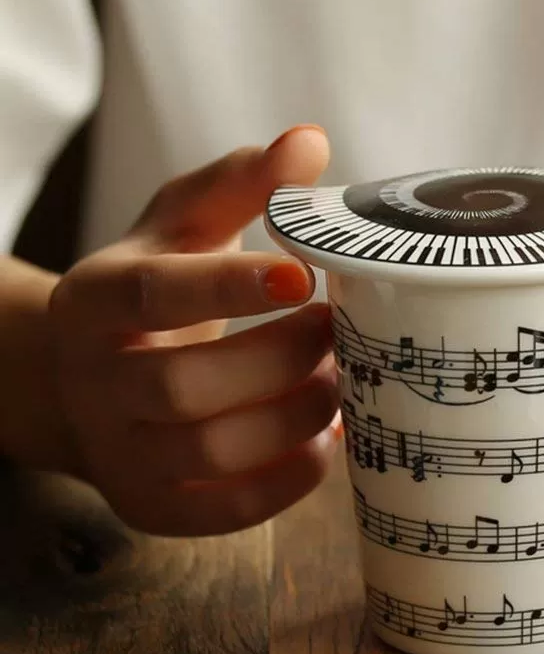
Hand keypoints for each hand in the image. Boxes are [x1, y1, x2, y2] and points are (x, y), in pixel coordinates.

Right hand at [48, 125, 339, 536]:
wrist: (90, 378)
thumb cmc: (154, 289)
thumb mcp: (183, 226)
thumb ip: (241, 184)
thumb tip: (309, 142)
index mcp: (97, 298)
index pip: (158, 295)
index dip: (231, 288)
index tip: (305, 273)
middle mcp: (94, 380)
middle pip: (186, 385)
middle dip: (282, 360)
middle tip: (339, 333)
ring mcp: (118, 451)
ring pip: (209, 451)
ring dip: (296, 417)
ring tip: (343, 382)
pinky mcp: (151, 504)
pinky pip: (223, 511)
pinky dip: (289, 479)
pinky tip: (326, 436)